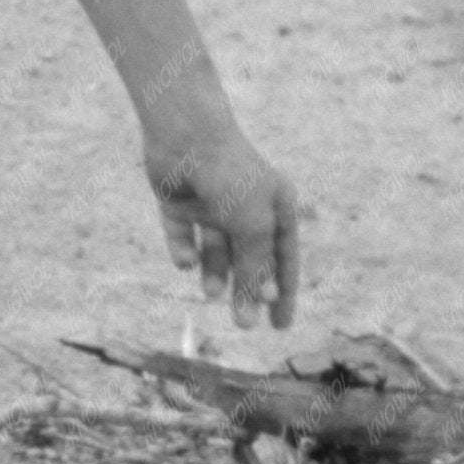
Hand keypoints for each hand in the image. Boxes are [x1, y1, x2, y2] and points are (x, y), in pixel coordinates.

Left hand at [143, 120, 299, 330]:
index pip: (284, 258)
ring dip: (215, 275)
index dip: (283, 292)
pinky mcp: (179, 203)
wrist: (186, 136)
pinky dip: (184, 251)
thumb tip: (255, 307)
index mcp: (277, 206)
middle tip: (242, 324)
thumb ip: (254, 268)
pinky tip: (185, 261)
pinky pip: (183, 237)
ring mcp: (211, 205)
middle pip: (248, 260)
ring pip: (215, 252)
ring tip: (211, 292)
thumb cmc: (232, 179)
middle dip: (245, 291)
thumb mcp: (254, 229)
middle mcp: (246, 207)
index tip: (279, 327)